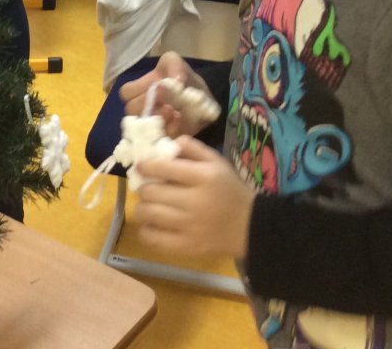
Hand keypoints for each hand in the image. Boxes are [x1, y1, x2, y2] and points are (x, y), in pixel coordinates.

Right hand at [119, 51, 213, 137]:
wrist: (202, 97)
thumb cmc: (181, 78)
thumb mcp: (176, 63)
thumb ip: (173, 64)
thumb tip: (176, 79)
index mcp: (137, 91)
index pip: (126, 93)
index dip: (137, 90)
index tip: (154, 86)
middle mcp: (140, 108)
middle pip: (131, 110)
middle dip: (147, 103)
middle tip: (164, 97)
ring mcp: (151, 123)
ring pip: (143, 125)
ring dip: (157, 116)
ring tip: (172, 108)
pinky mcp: (165, 135)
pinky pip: (161, 136)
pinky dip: (170, 127)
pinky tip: (179, 116)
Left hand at [134, 136, 253, 260]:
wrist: (250, 227)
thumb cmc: (230, 190)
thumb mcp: (217, 162)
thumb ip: (192, 148)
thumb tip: (168, 143)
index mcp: (203, 177)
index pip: (163, 168)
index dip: (145, 166)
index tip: (141, 166)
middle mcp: (195, 201)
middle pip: (151, 192)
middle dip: (143, 188)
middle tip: (146, 188)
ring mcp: (190, 227)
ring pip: (149, 214)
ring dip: (142, 208)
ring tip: (148, 205)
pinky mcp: (188, 247)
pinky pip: (154, 239)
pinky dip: (146, 231)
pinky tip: (152, 225)